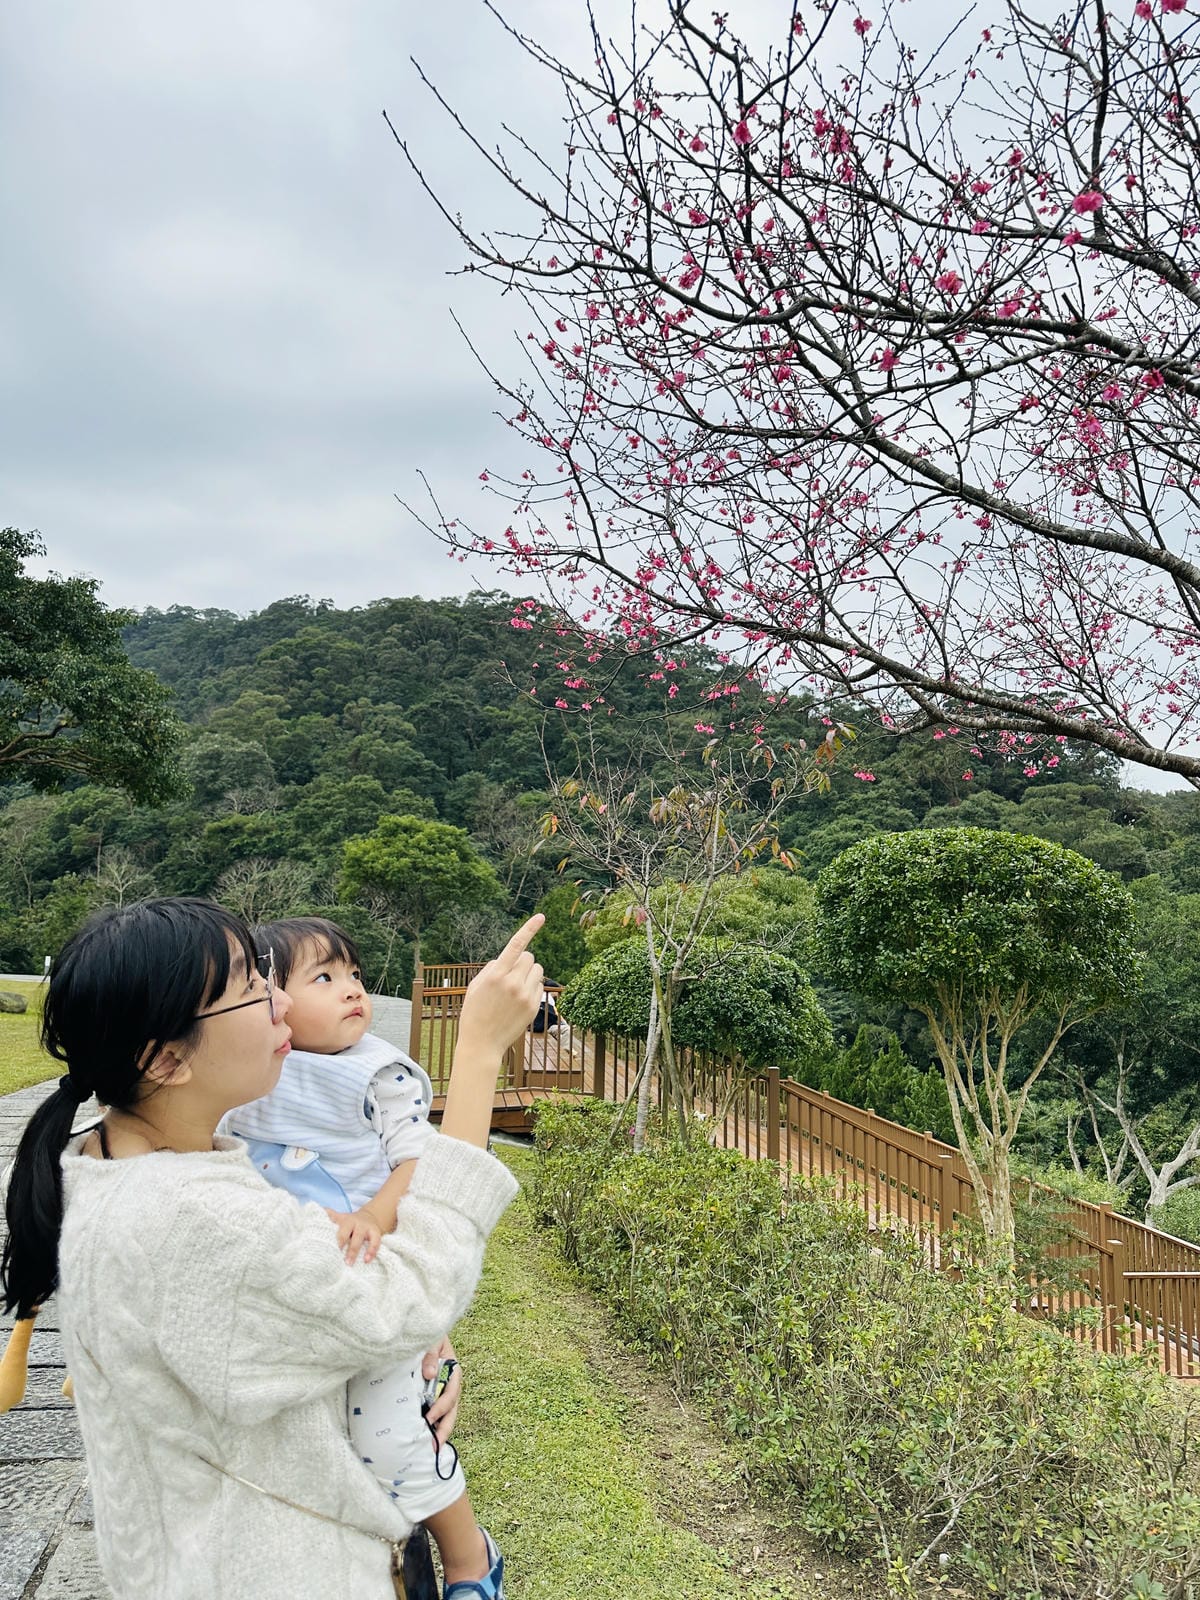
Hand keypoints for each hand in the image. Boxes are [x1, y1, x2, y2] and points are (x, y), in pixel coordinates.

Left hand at [324, 1208, 382, 1264]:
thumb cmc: (350, 1224)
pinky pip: (375, 1242)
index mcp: (343, 1219)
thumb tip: (314, 1216)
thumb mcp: (340, 1219)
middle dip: (339, 1243)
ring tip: (349, 1263)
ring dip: (353, 1251)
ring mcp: (365, 1227)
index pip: (333, 1222)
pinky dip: (371, 1251)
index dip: (328, 1230)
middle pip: (345, 1231)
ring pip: (359, 1237)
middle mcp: (353, 1221)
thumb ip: (329, 1218)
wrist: (370, 1217)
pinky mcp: (375, 1232)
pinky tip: (366, 1260)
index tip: (323, 1242)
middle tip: (333, 1255)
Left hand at [421, 1335, 461, 1448]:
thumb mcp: (433, 1339)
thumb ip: (431, 1354)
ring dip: (439, 1431)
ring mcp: (443, 1390)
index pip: (450, 1394)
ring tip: (432, 1449)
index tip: (429, 1418)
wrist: (423, 1332)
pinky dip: (432, 1424)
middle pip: (451, 1411)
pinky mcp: (432, 1394)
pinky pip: (435, 1411)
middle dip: (444, 1429)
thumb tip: (431, 1374)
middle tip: (435, 1446)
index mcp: (453, 1371)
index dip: (440, 1408)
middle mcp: (450, 1384)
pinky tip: (425, 1436)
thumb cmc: (430, 1334)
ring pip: (446, 1415)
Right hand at [456, 913, 545, 1059]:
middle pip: (529, 957)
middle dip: (522, 961)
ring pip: (537, 970)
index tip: (541, 916)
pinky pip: (539, 985)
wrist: (481, 1043)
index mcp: (496, 975)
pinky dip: (532, 987)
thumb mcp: (476, 985)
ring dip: (529, 973)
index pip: (516, 945)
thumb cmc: (475, 1011)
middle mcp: (512, 983)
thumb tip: (507, 958)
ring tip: (515, 987)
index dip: (529, 928)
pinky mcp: (533, 1006)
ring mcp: (525, 995)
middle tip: (512, 973)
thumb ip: (492, 968)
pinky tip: (519, 999)